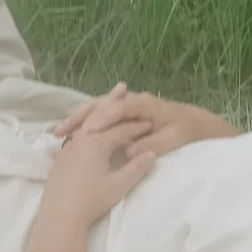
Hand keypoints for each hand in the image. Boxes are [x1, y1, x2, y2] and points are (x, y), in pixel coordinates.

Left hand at [39, 96, 158, 229]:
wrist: (59, 218)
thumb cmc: (91, 201)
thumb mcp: (119, 186)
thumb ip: (136, 168)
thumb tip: (151, 154)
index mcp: (97, 144)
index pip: (121, 129)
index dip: (137, 126)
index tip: (149, 122)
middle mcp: (81, 141)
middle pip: (99, 117)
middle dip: (113, 103)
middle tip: (122, 87)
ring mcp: (67, 150)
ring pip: (84, 126)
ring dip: (95, 114)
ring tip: (103, 107)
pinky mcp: (58, 162)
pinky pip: (73, 138)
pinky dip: (82, 129)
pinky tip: (83, 133)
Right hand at [54, 83, 232, 156]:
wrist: (192, 123)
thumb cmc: (183, 131)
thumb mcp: (172, 140)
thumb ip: (151, 145)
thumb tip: (129, 150)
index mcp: (145, 104)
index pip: (121, 108)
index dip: (104, 118)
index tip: (89, 131)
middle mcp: (132, 101)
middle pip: (102, 104)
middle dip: (81, 116)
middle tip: (61, 132)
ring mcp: (126, 105)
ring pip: (97, 108)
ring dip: (78, 119)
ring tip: (59, 133)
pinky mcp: (122, 113)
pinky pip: (99, 114)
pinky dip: (84, 122)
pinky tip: (70, 135)